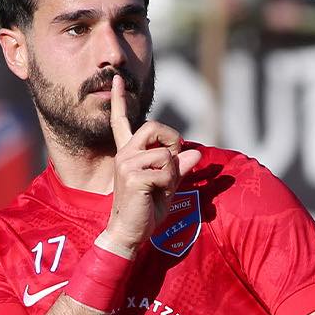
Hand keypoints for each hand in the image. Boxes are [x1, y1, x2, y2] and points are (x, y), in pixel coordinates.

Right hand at [105, 74, 199, 255]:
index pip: (121, 122)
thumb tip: (195, 152)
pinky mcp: (133, 176)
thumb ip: (179, 168)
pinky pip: (166, 171)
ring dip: (172, 173)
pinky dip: (169, 184)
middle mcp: (124, 154)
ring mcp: (126, 164)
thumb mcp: (167, 187)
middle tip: (172, 164)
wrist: (129, 234)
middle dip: (172, 141)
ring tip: (160, 189)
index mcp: (129, 154)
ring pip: (165, 154)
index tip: (118, 80)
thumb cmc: (145, 212)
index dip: (120, 101)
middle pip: (154, 128)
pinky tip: (155, 196)